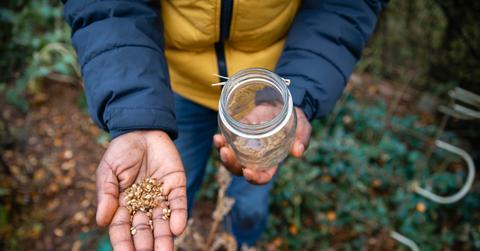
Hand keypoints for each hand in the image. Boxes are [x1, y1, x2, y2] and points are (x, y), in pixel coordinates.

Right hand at [96, 130, 186, 250]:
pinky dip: (179, 216)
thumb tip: (101, 221)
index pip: (123, 229)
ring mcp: (161, 196)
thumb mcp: (108, 171)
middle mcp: (143, 204)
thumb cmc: (121, 151)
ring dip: (164, 238)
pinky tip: (177, 228)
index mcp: (123, 204)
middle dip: (146, 245)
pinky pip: (179, 203)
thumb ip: (106, 195)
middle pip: (144, 230)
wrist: (141, 128)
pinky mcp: (177, 186)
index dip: (123, 243)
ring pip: (163, 222)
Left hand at [214, 106, 311, 184]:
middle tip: (227, 153)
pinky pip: (228, 142)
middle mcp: (256, 157)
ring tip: (219, 142)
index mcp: (272, 161)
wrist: (284, 104)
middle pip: (240, 169)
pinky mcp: (238, 134)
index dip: (255, 178)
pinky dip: (221, 142)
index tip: (248, 172)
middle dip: (231, 165)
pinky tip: (218, 137)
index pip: (262, 176)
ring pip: (231, 158)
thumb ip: (302, 139)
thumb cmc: (294, 120)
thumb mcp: (303, 128)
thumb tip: (297, 152)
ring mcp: (245, 146)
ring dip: (222, 154)